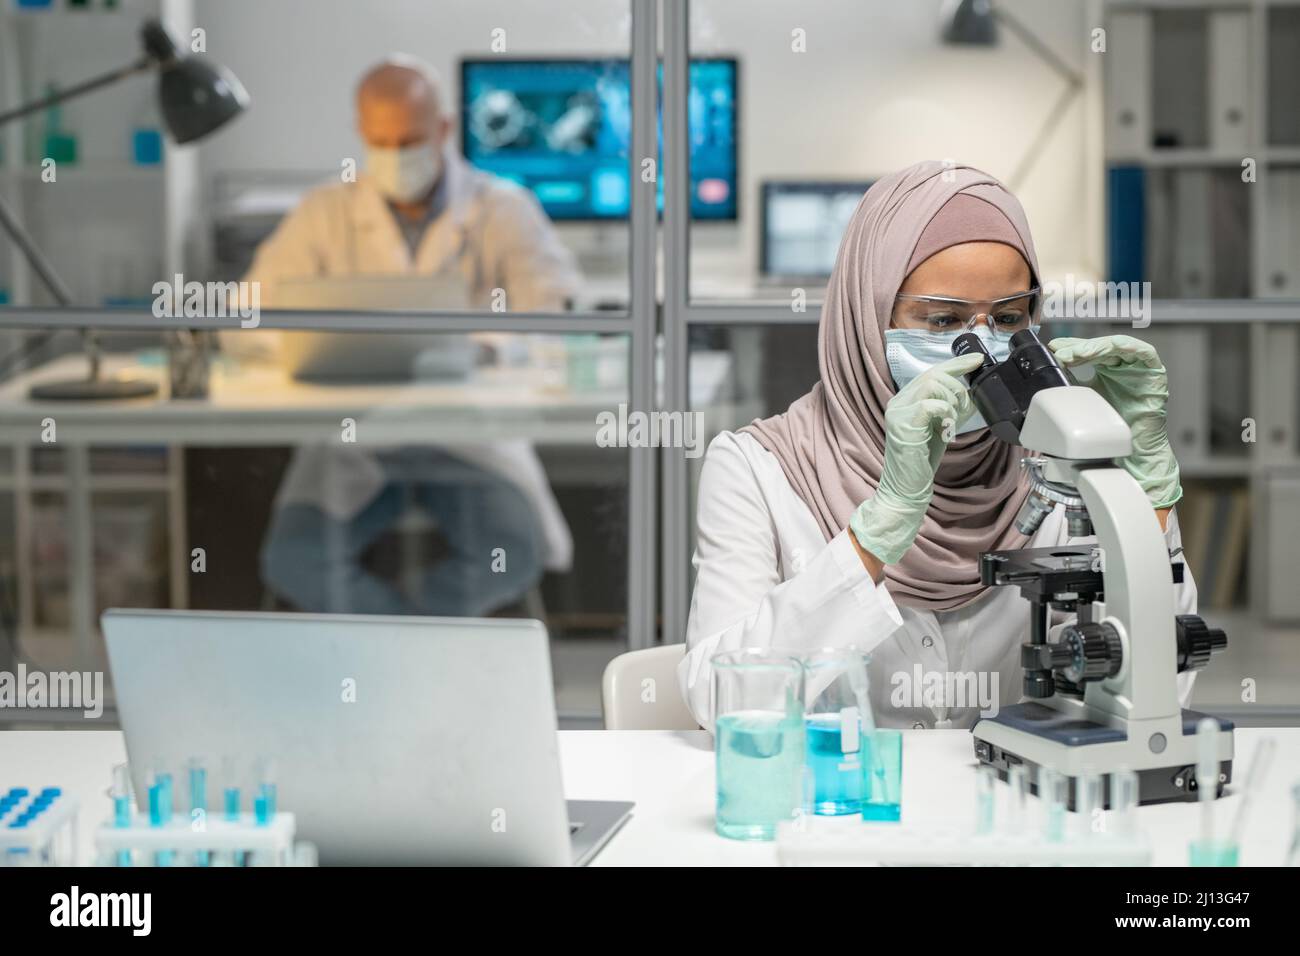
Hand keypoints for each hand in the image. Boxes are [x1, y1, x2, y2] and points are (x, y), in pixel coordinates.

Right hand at [849, 352, 983, 563]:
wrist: (905, 488)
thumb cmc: (922, 461)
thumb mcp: (940, 427)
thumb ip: (951, 409)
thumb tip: (973, 392)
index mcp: (904, 400)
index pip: (932, 372)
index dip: (957, 363)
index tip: (977, 360)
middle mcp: (897, 402)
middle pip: (934, 374)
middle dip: (958, 388)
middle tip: (964, 409)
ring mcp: (897, 412)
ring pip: (933, 385)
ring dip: (951, 401)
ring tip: (952, 422)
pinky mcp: (903, 424)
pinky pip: (932, 405)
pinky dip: (946, 414)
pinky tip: (946, 430)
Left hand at [1048, 335, 1181, 508]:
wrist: (1131, 450)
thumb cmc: (1111, 428)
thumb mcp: (1083, 400)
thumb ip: (1070, 385)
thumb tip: (1048, 374)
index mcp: (1107, 369)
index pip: (1088, 350)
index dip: (1071, 346)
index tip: (1054, 348)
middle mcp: (1123, 365)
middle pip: (1100, 346)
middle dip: (1079, 347)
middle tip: (1061, 353)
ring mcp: (1139, 368)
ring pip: (1118, 346)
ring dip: (1096, 347)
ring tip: (1077, 354)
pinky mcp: (1155, 373)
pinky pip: (1145, 352)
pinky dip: (1126, 347)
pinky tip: (1108, 349)